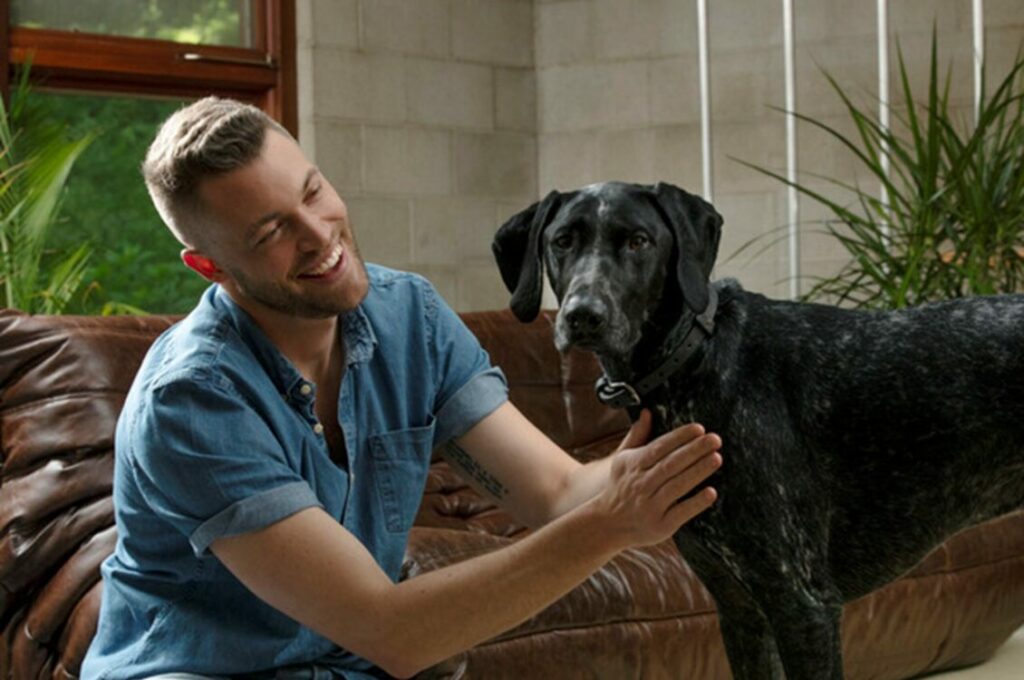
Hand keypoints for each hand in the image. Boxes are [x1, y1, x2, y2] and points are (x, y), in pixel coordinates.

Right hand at [591, 409, 719, 549]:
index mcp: (633, 465)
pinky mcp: (661, 526)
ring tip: (717, 458)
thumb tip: (647, 412)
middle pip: (670, 465)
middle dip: (694, 450)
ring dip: (698, 472)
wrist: (607, 524)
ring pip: (677, 486)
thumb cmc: (621, 486)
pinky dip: (695, 503)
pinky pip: (680, 513)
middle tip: (715, 439)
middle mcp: (641, 484)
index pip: (658, 448)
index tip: (699, 428)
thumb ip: (636, 436)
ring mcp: (650, 506)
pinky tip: (711, 492)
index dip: (679, 437)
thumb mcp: (622, 460)